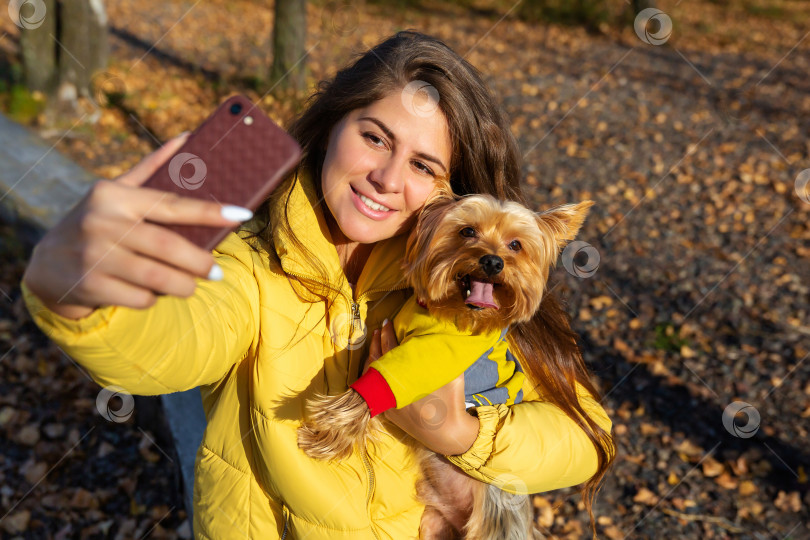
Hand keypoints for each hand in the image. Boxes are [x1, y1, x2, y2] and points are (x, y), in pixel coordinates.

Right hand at [21, 133, 251, 318]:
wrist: (46, 266)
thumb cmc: (96, 223)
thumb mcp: (116, 193)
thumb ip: (152, 168)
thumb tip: (188, 137)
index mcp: (115, 196)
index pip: (173, 204)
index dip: (210, 211)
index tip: (242, 214)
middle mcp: (103, 223)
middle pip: (169, 247)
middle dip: (200, 262)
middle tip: (216, 271)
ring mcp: (95, 256)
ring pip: (158, 277)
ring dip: (184, 285)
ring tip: (194, 284)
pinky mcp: (91, 286)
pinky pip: (140, 298)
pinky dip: (154, 299)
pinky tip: (154, 293)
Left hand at [364, 321, 479, 455]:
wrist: (447, 433)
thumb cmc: (451, 400)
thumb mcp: (451, 373)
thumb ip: (444, 353)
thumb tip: (443, 333)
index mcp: (405, 377)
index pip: (390, 349)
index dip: (387, 334)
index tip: (386, 322)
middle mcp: (391, 389)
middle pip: (377, 359)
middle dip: (378, 342)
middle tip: (380, 328)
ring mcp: (386, 401)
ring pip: (372, 374)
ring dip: (373, 356)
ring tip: (376, 342)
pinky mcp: (387, 410)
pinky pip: (374, 387)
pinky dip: (373, 373)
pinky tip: (376, 364)